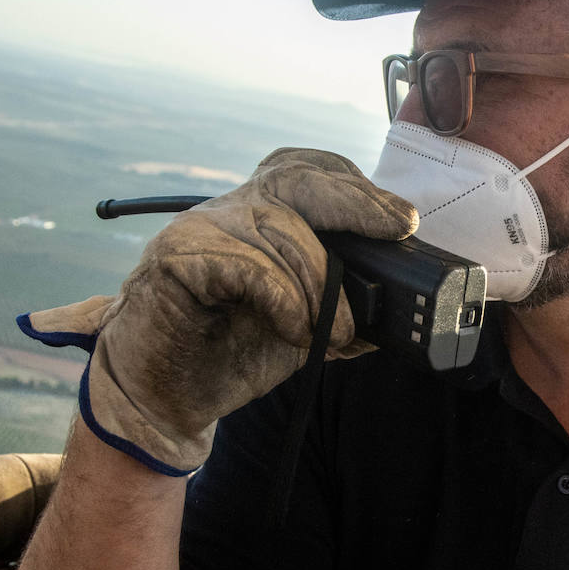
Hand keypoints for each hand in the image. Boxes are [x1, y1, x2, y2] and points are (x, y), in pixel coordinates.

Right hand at [19, 148, 417, 474]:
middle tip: (396, 229)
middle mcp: (230, 210)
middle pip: (296, 178)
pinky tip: (293, 329)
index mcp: (262, 216)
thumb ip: (343, 307)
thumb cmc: (231, 354)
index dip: (357, 187)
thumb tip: (396, 311)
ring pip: (279, 228)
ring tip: (336, 332)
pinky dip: (284, 299)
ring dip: (322, 284)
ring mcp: (199, 229)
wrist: (166, 399)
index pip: (309, 171)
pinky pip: (247, 264)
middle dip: (355, 202)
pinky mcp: (175, 259)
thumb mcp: (305, 328)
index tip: (402, 219)